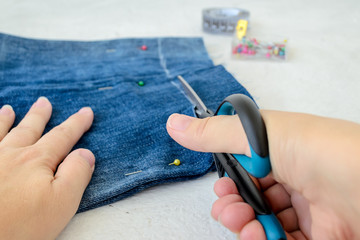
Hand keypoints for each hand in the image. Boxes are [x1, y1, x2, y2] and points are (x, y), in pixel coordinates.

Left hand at [0, 97, 94, 239]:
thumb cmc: (20, 225)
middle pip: (29, 129)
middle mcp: (12, 154)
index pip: (62, 137)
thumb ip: (77, 174)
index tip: (87, 112)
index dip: (77, 124)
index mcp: (37, 161)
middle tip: (45, 102)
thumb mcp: (61, 203)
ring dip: (6, 119)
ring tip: (9, 109)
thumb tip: (86, 153)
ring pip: (0, 132)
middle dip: (40, 116)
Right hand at [167, 112, 359, 239]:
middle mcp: (294, 178)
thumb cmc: (322, 149)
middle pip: (252, 197)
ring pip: (263, 222)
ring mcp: (307, 208)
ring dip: (244, 225)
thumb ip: (215, 134)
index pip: (246, 167)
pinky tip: (256, 237)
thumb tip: (175, 124)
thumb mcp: (261, 134)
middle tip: (227, 208)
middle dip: (232, 205)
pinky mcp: (318, 234)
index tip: (221, 186)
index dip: (230, 179)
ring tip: (243, 225)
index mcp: (281, 150)